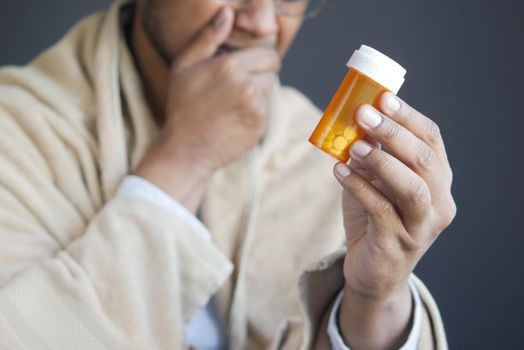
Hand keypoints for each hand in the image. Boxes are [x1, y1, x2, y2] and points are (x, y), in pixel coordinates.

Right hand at [135, 7, 280, 211]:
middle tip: (235, 87)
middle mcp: (247, 86)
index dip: (258, 60)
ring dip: (257, 93)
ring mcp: (255, 108)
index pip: (268, 54)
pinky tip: (234, 118)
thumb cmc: (182, 106)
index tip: (244, 67)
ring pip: (269, 90)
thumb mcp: (185, 66)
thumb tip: (227, 12)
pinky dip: (255, 112)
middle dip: (259, 74)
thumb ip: (208, 37)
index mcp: (230, 66)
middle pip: (272, 71)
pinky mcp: (259, 126)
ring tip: (231, 103)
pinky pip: (265, 110)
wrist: (186, 150)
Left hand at [333, 92, 455, 348]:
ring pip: (412, 188)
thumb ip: (372, 155)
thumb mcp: (376, 183)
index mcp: (438, 182)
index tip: (383, 98)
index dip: (409, 117)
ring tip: (354, 145)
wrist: (373, 273)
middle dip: (394, 133)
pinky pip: (380, 210)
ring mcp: (421, 227)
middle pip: (425, 161)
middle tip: (363, 114)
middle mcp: (439, 203)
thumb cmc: (374, 220)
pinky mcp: (398, 244)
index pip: (432, 141)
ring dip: (381, 161)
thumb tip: (354, 117)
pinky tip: (339, 172)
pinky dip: (359, 187)